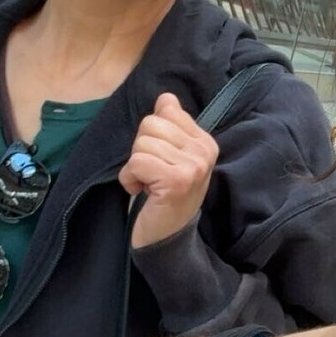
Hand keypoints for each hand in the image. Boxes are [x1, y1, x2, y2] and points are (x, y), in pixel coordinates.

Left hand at [121, 93, 218, 249]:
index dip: (151, 136)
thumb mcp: (170, 156)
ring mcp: (193, 166)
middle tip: (152, 175)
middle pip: (150, 124)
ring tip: (148, 185)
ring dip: (135, 167)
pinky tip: (142, 192)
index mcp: (205, 141)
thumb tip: (165, 97)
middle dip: (140, 150)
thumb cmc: (164, 196)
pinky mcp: (177, 181)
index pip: (165, 110)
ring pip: (141, 144)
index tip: (160, 161)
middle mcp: (204, 151)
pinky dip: (130, 179)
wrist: (167, 239)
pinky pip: (137, 162)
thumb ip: (170, 125)